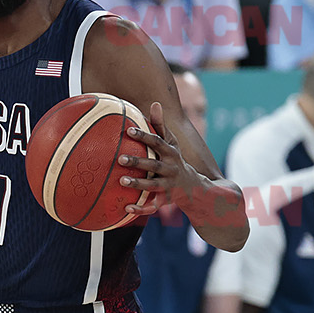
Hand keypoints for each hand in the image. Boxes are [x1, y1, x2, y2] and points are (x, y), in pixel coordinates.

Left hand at [117, 100, 194, 216]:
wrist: (194, 187)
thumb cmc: (175, 159)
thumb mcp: (171, 143)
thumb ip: (161, 125)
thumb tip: (155, 103)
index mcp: (171, 153)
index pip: (157, 142)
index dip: (144, 136)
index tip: (129, 130)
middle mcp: (171, 169)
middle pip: (153, 165)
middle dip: (137, 162)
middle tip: (119, 159)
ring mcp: (169, 186)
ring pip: (152, 186)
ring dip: (138, 184)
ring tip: (122, 181)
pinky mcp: (165, 200)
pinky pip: (152, 207)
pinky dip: (141, 209)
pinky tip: (126, 209)